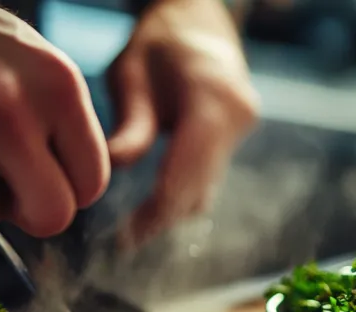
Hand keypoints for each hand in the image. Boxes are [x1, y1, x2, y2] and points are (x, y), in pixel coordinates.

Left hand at [106, 0, 259, 247]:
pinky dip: (181, 198)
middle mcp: (237, 118)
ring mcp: (242, 129)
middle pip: (198, 190)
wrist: (198, 19)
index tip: (124, 237)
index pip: (185, 174)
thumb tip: (113, 171)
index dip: (154, 212)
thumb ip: (130, 125)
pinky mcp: (236, 138)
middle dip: (160, 221)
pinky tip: (153, 212)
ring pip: (206, 190)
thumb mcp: (131, 73)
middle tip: (124, 244)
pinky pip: (209, 180)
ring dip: (171, 215)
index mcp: (212, 100)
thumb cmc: (158, 42)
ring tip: (133, 234)